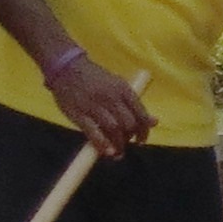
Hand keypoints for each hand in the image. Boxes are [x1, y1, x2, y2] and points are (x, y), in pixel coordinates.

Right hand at [44, 47, 153, 161]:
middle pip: (128, 123)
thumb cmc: (95, 78)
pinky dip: (102, 144)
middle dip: (130, 138)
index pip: (140, 114)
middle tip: (126, 144)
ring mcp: (94, 106)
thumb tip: (154, 122)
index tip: (141, 140)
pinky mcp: (79, 114)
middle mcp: (111, 97)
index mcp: (123, 89)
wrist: (67, 68)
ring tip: (118, 153)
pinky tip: (107, 152)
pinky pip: (93, 132)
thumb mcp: (118, 86)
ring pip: (113, 129)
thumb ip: (134, 104)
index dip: (143, 131)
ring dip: (118, 144)